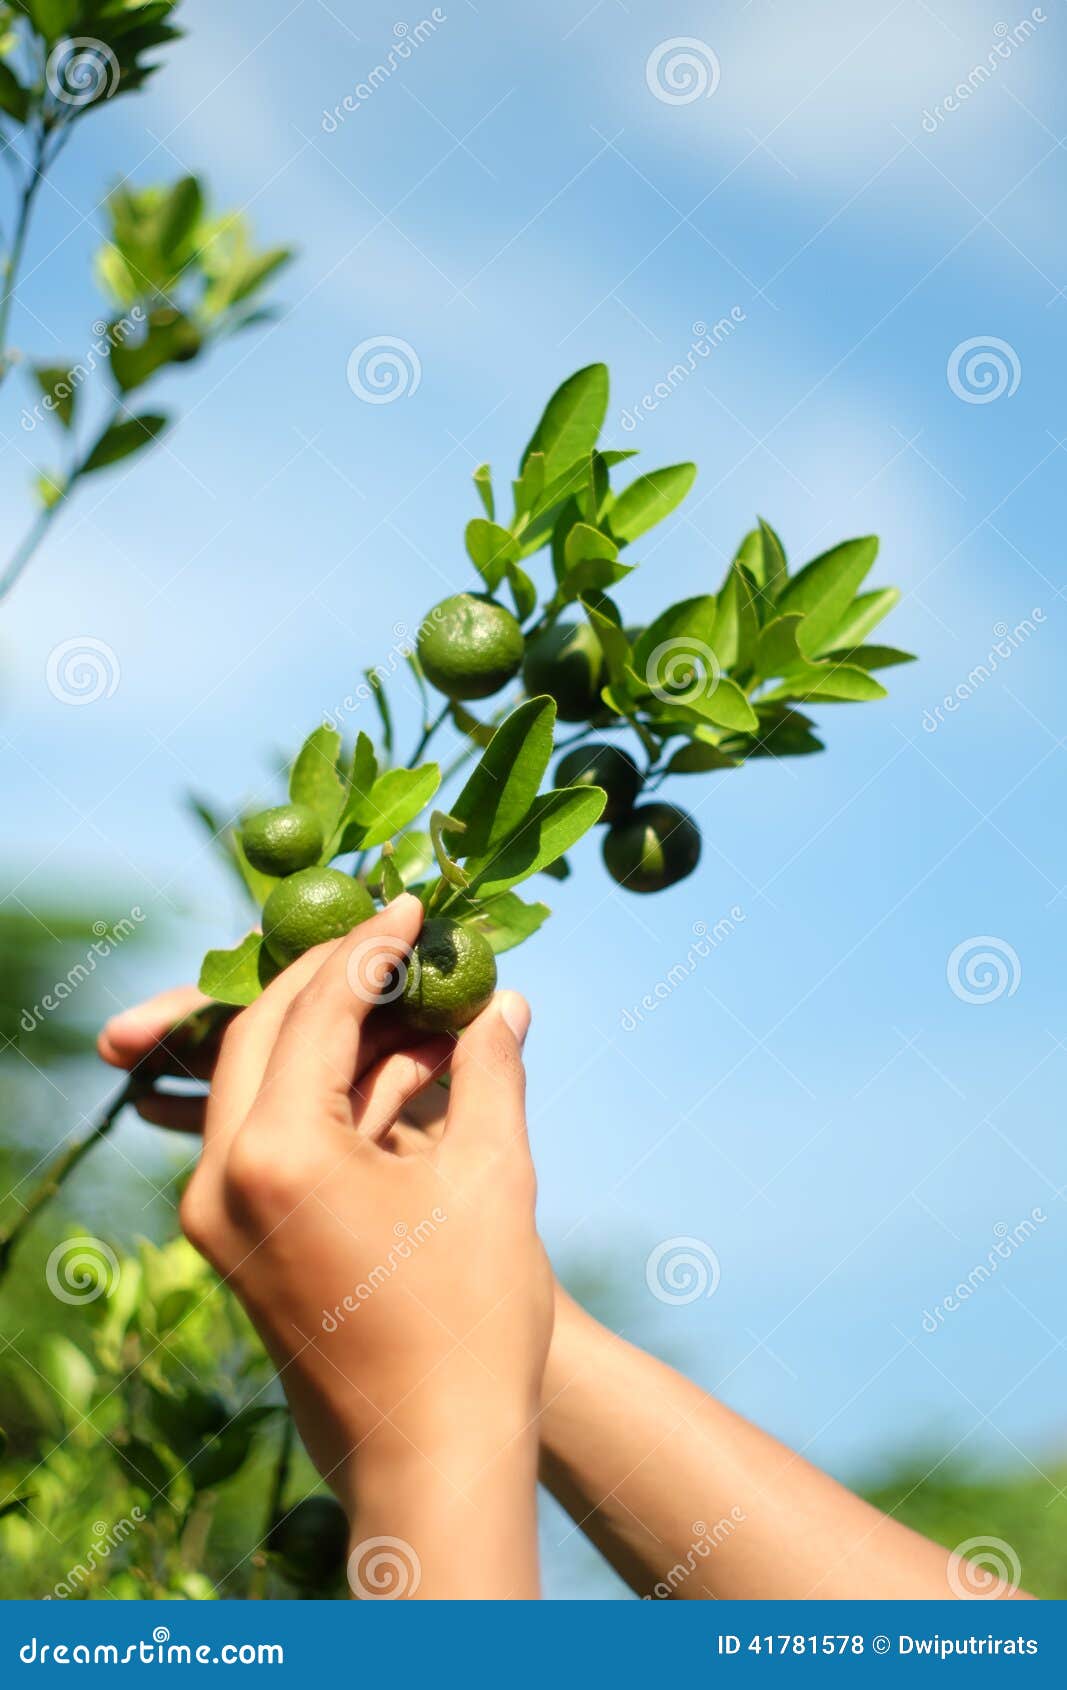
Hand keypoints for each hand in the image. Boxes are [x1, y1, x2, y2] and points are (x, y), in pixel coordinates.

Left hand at [104, 898, 549, 1595]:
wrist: (434, 1458)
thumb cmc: (473, 1321)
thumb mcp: (492, 1177)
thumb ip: (490, 1069)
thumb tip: (505, 998)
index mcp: (273, 1155)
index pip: (311, 1011)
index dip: (369, 949)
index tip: (411, 905)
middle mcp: (220, 1183)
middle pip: (258, 1034)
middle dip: (328, 978)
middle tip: (390, 935)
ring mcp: (218, 1221)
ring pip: (255, 1085)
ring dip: (325, 1037)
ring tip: (403, 1002)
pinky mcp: (236, 1247)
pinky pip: (264, 1139)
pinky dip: (319, 1097)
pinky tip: (386, 1073)